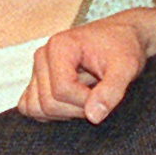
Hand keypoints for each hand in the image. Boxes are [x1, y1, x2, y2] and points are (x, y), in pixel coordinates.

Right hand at [22, 16, 152, 122]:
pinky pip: (29, 107)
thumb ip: (112, 91)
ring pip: (36, 108)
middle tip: (98, 98)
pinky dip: (49, 113)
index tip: (105, 97)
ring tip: (85, 97)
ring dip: (63, 113)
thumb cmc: (124, 47)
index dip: (85, 102)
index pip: (62, 89)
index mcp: (60, 47)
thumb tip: (93, 117)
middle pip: (47, 102)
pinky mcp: (37, 81)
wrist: (122, 37)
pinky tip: (72, 103)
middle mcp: (42, 56)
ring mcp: (37, 69)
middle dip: (76, 109)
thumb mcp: (127, 67)